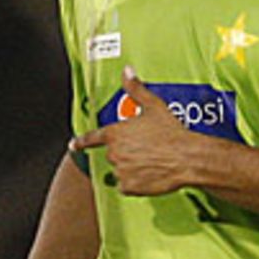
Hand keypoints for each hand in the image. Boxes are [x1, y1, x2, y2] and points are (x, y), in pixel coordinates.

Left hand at [70, 66, 197, 194]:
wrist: (185, 157)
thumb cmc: (171, 132)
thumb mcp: (153, 106)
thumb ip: (136, 89)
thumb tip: (127, 71)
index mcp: (116, 133)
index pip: (92, 138)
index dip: (81, 142)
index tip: (73, 145)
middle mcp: (114, 152)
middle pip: (113, 154)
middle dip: (126, 153)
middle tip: (146, 150)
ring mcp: (120, 170)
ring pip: (120, 171)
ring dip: (131, 168)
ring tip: (151, 162)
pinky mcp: (128, 187)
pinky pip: (127, 186)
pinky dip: (135, 183)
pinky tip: (150, 174)